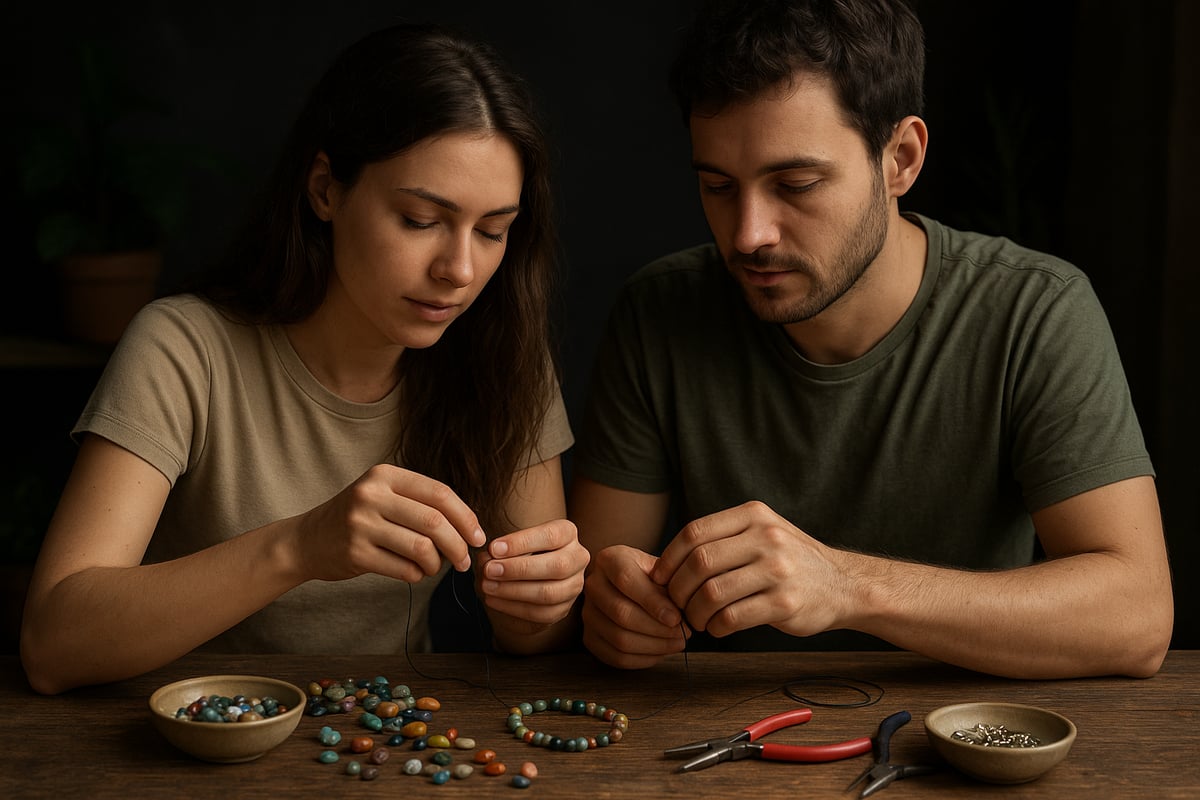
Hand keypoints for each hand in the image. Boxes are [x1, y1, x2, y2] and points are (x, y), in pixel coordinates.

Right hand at [295, 464, 485, 582]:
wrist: (306, 540)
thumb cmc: (357, 518)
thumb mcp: (383, 495)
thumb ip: (420, 502)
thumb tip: (469, 527)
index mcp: (384, 475)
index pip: (439, 493)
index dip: (466, 517)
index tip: (479, 537)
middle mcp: (371, 495)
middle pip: (434, 522)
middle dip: (458, 545)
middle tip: (465, 561)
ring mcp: (361, 524)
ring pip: (422, 548)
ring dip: (438, 564)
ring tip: (436, 567)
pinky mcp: (355, 554)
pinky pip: (403, 569)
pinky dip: (417, 574)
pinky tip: (414, 572)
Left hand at [476, 518, 588, 626]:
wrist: (525, 578)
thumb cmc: (517, 552)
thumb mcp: (510, 544)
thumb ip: (497, 550)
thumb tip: (486, 559)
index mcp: (567, 533)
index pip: (551, 536)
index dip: (521, 542)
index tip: (494, 548)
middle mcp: (578, 558)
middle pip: (557, 565)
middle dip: (518, 569)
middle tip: (489, 570)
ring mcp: (575, 585)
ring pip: (549, 592)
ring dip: (513, 591)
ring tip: (488, 586)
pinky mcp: (564, 608)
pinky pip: (542, 613)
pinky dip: (514, 608)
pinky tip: (493, 600)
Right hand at [581, 545, 689, 668]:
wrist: (629, 585)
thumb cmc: (650, 576)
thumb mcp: (660, 569)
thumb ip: (668, 585)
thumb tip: (679, 615)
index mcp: (609, 560)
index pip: (626, 580)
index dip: (652, 602)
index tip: (676, 618)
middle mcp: (592, 585)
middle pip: (621, 613)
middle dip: (657, 628)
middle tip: (683, 633)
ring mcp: (588, 613)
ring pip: (619, 638)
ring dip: (653, 646)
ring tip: (677, 643)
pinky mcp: (589, 638)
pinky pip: (616, 657)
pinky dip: (643, 659)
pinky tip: (662, 651)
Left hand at [650, 501, 845, 638]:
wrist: (844, 585)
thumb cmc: (791, 561)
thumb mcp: (763, 531)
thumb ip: (723, 537)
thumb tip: (667, 562)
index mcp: (754, 515)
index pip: (694, 532)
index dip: (669, 558)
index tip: (660, 578)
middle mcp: (766, 538)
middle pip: (699, 563)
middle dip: (678, 589)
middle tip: (676, 605)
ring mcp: (777, 570)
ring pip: (712, 593)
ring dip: (694, 613)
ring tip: (696, 620)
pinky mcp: (785, 603)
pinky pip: (732, 617)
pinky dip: (716, 627)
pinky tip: (718, 628)